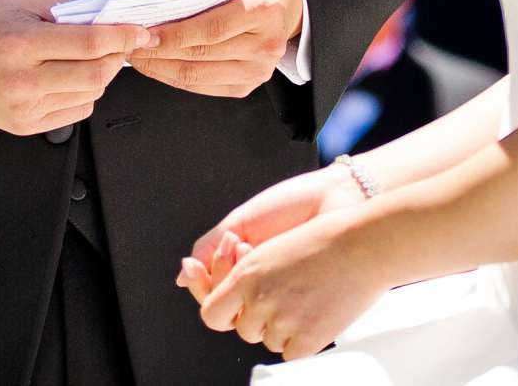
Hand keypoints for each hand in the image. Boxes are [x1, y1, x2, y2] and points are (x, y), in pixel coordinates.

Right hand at [0, 0, 154, 136]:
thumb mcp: (22, 2)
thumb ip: (67, 12)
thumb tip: (108, 20)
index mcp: (21, 43)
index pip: (90, 43)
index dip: (123, 36)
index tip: (141, 31)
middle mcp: (22, 81)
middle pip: (96, 76)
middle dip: (117, 58)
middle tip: (120, 44)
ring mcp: (21, 108)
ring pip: (88, 96)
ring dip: (99, 76)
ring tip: (84, 57)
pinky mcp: (21, 126)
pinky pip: (72, 113)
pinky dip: (81, 94)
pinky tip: (65, 77)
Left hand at [129, 0, 302, 98]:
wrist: (277, 2)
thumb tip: (151, 14)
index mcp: (261, 8)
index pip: (210, 29)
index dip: (173, 35)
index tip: (144, 34)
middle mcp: (266, 44)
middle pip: (202, 55)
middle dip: (159, 52)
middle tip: (131, 45)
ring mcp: (259, 70)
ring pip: (198, 76)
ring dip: (162, 68)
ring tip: (138, 57)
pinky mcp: (247, 86)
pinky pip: (203, 87)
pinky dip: (175, 77)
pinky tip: (157, 66)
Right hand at [177, 165, 362, 300]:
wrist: (335, 199)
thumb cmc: (292, 204)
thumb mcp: (242, 221)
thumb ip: (211, 246)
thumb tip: (183, 275)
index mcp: (244, 267)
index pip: (210, 293)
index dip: (199, 282)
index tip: (195, 264)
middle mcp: (260, 286)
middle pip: (222, 307)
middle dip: (220, 274)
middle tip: (235, 243)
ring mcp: (280, 296)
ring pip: (242, 314)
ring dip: (237, 278)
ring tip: (249, 245)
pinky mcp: (300, 306)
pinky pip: (271, 318)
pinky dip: (261, 293)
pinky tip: (270, 263)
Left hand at [198, 211, 388, 360]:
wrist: (363, 245)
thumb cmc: (325, 240)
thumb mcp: (273, 250)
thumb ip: (250, 277)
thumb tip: (238, 302)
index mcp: (246, 275)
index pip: (212, 313)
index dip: (225, 314)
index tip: (238, 311)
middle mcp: (259, 299)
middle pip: (245, 330)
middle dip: (262, 320)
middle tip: (287, 300)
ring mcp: (282, 321)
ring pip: (270, 341)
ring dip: (284, 329)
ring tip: (308, 300)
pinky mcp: (306, 340)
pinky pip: (292, 354)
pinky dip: (303, 341)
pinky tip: (318, 315)